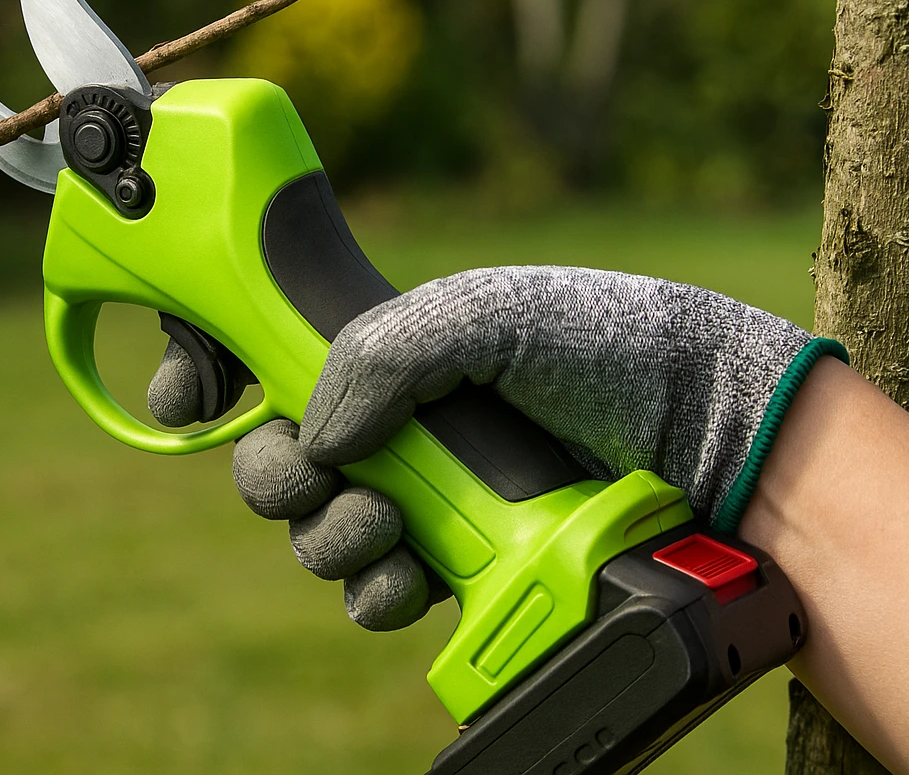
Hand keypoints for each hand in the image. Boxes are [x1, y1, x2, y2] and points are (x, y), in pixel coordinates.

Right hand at [149, 266, 842, 630]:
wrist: (723, 448)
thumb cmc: (619, 351)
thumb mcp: (491, 314)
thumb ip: (379, 350)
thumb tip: (315, 432)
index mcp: (396, 348)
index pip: (269, 353)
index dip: (211, 370)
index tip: (185, 392)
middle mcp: (403, 424)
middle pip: (277, 459)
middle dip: (276, 477)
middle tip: (324, 478)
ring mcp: (430, 499)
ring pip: (318, 534)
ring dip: (330, 539)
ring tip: (392, 530)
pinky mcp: (462, 568)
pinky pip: (374, 594)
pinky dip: (376, 590)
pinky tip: (413, 577)